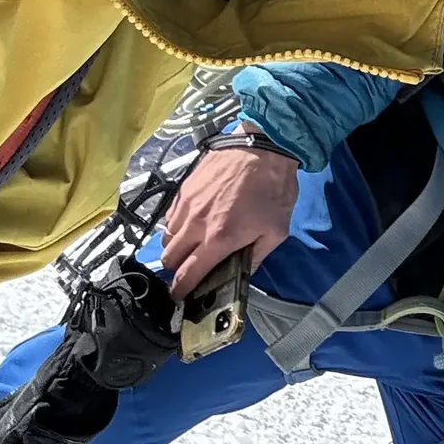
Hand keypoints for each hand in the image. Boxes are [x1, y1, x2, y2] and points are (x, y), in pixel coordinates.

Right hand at [162, 135, 298, 296]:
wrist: (264, 145)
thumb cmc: (274, 187)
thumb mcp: (276, 230)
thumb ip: (257, 256)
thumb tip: (244, 271)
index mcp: (218, 239)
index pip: (187, 275)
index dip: (181, 291)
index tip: (181, 298)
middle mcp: (196, 224)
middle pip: (168, 259)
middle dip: (177, 270)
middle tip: (191, 270)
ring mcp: (186, 204)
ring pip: (166, 238)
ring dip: (176, 248)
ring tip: (193, 246)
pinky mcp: (184, 189)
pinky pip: (170, 217)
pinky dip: (176, 226)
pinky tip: (193, 224)